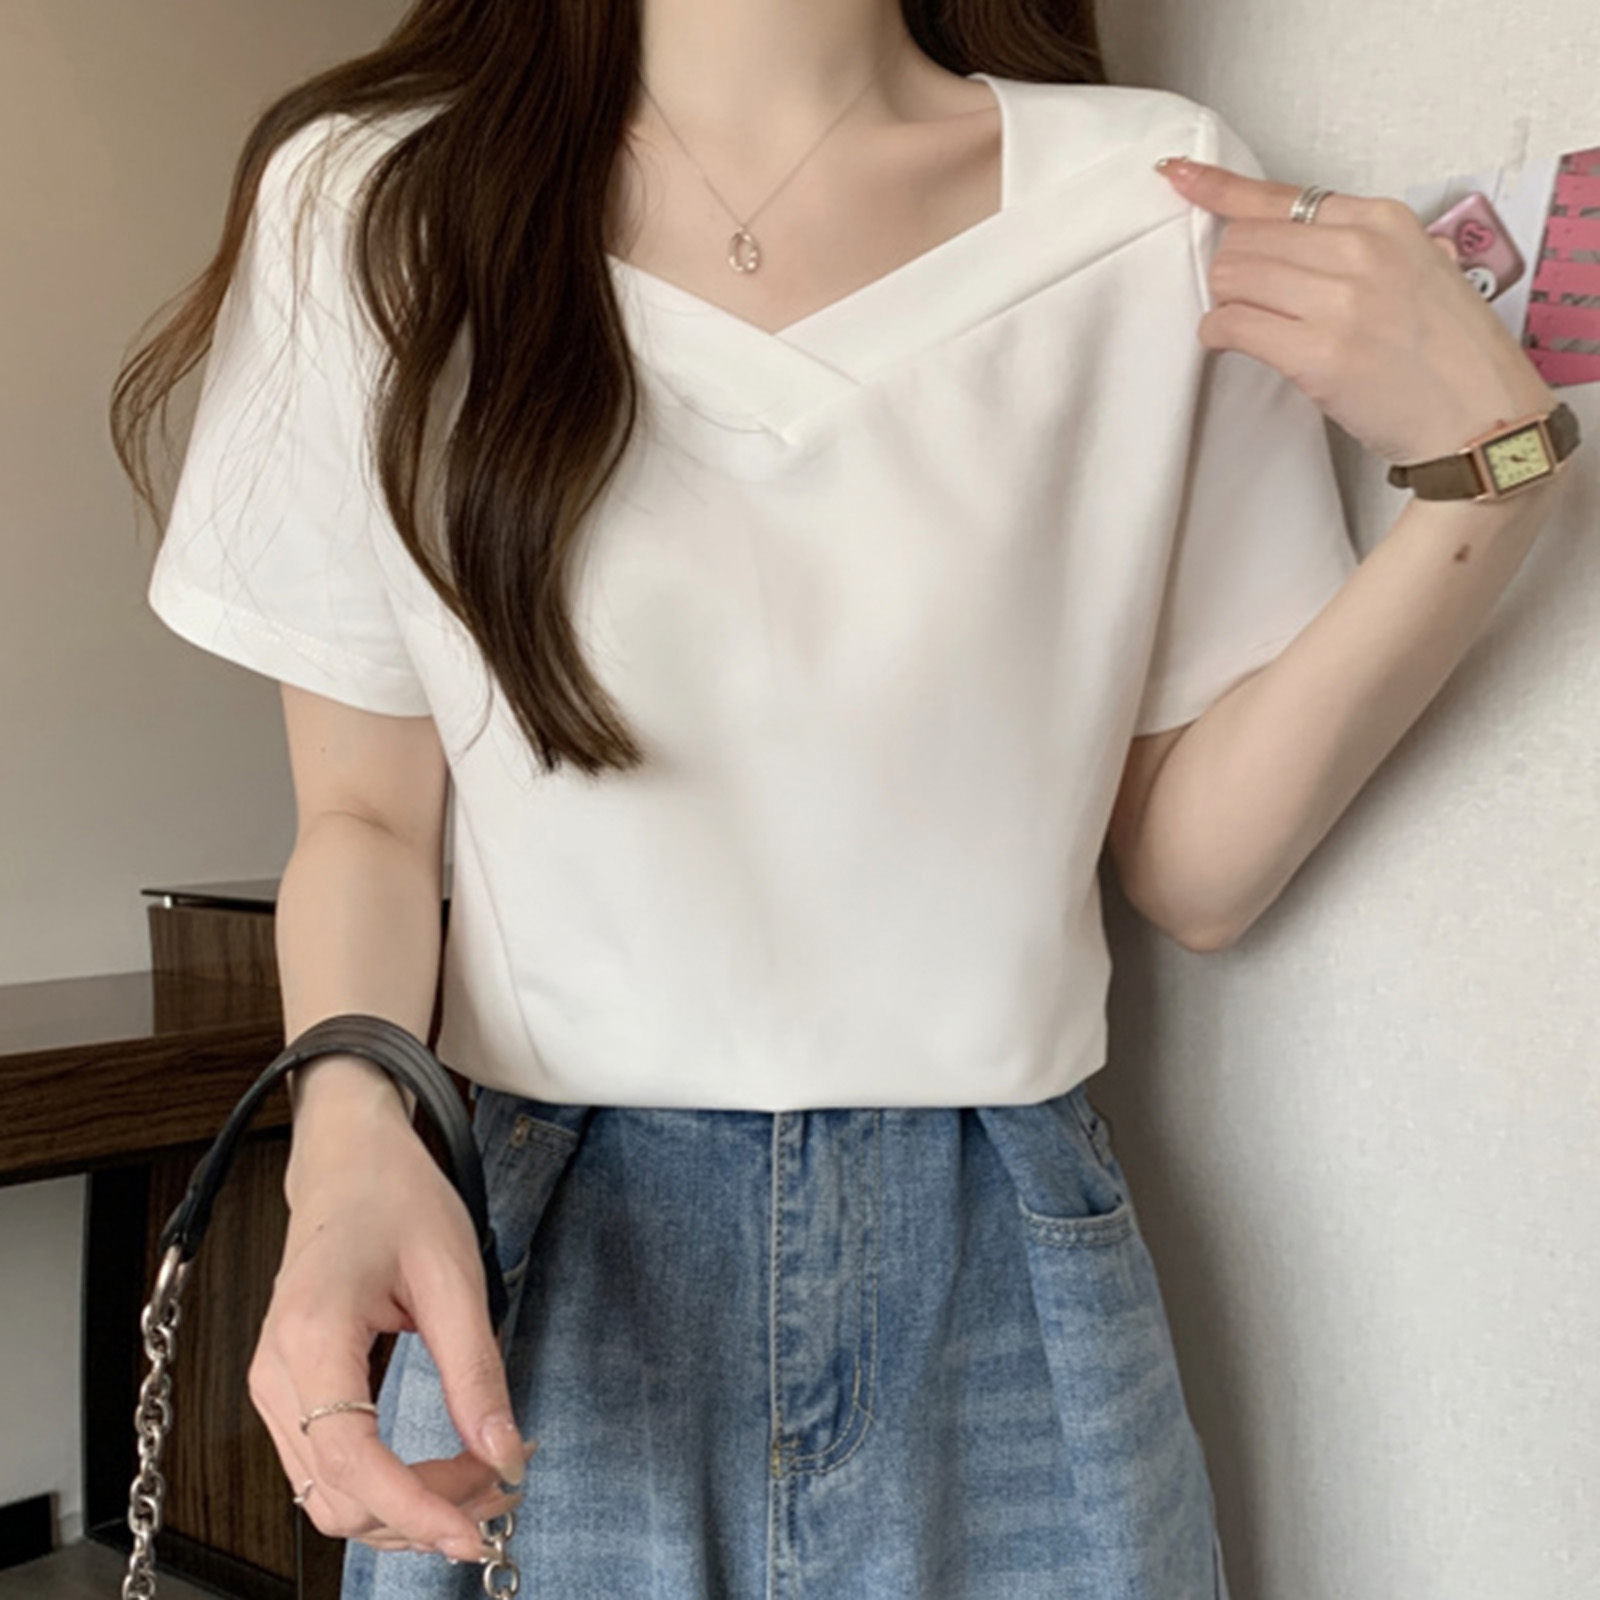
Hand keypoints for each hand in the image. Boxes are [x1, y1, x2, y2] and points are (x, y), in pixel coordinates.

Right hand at [249, 1101, 533, 1557]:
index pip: (350, 1463)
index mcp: (311, 1338)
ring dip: (408, 1506)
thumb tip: (503, 1453)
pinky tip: (444, 1466)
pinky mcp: (289, 1391)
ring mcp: (273, 1387)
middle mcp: (275, 1373)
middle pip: (338, 1497)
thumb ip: (475, 1370)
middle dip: (423, 1511)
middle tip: (504, 1482)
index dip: (413, 1510)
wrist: (347, 1158)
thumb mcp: (453, 1274)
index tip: (472, 1531)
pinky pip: (329, 1468)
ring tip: (485, 1477)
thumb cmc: (394, 1197)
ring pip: (330, 1496)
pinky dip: (388, 1485)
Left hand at [1158, 156, 1559, 466]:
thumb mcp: (1422, 267)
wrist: (1480, 416)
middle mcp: (1358, 250)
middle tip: (1246, 298)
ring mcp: (1338, 301)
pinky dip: (1217, 333)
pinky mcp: (1316, 353)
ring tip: (1246, 323)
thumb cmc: (1451, 353)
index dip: (1218, 187)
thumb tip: (1308, 240)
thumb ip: (1369, 245)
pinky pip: (1232, 325)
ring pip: (1232, 277)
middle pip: (1245, 239)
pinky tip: (1228, 342)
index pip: (1278, 195)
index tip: (1181, 175)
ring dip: (1224, 301)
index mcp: (1382, 220)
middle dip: (1232, 270)